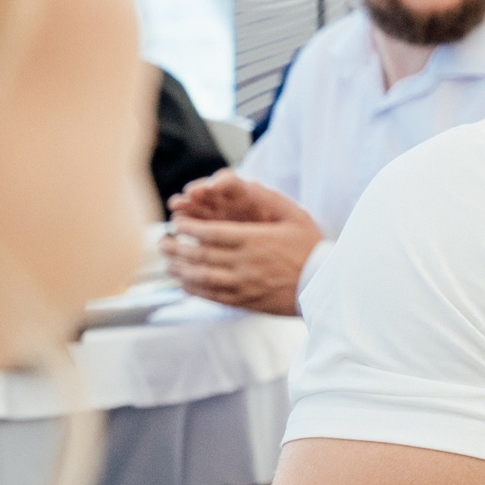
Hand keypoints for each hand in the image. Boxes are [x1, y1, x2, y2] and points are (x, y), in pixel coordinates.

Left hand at [161, 181, 322, 314]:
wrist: (323, 287)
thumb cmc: (311, 248)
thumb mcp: (296, 216)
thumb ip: (270, 199)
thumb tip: (247, 183)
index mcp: (253, 240)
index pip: (210, 233)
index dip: (188, 228)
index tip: (177, 223)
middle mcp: (243, 263)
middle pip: (199, 254)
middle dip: (176, 247)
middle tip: (161, 241)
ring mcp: (242, 284)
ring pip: (200, 276)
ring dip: (179, 268)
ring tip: (167, 262)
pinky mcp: (244, 301)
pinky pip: (211, 296)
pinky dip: (193, 289)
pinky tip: (184, 283)